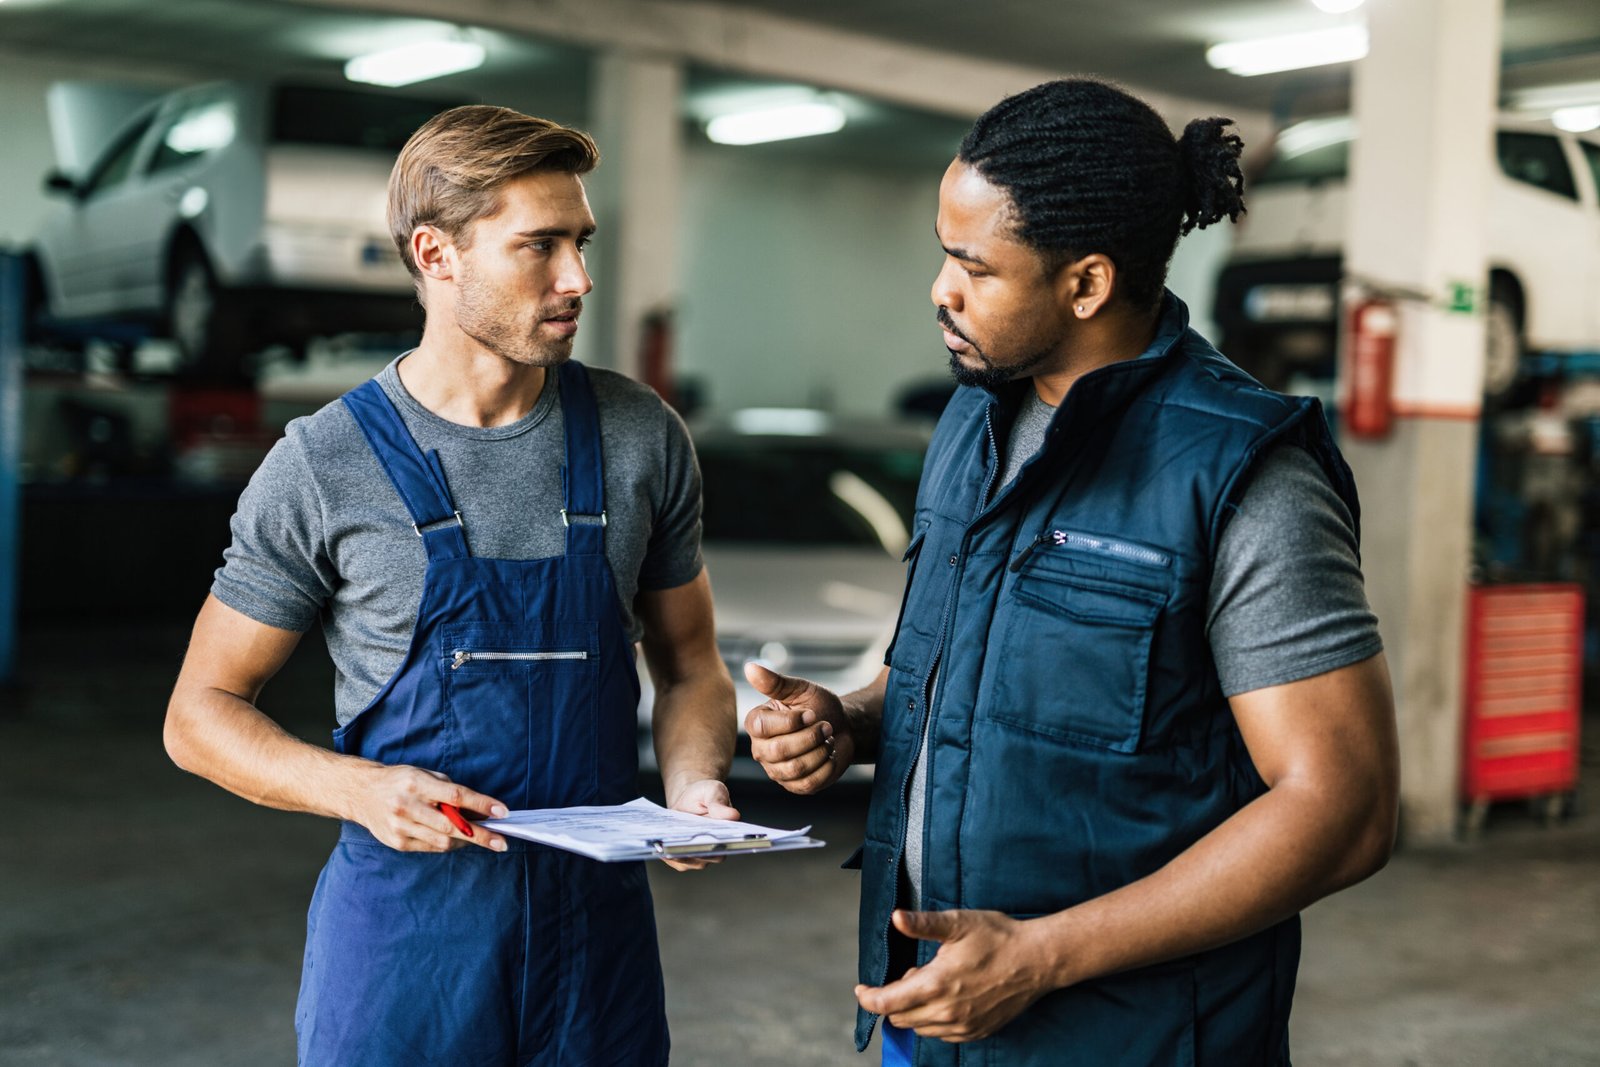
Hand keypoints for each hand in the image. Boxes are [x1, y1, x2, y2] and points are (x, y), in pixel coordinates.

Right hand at [349, 763, 508, 852]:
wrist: (361, 793)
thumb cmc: (400, 781)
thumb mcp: (425, 775)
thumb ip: (450, 791)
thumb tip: (479, 810)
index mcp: (417, 783)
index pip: (455, 796)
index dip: (481, 805)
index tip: (502, 812)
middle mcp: (407, 806)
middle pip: (452, 826)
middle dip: (481, 835)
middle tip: (502, 841)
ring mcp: (400, 826)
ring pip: (442, 841)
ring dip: (465, 841)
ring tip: (481, 839)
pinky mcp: (397, 842)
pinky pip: (430, 848)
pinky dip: (446, 844)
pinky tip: (454, 839)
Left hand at [663, 778, 739, 871]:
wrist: (688, 798)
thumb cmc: (704, 794)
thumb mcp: (713, 791)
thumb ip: (720, 803)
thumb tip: (732, 815)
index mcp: (729, 835)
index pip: (724, 847)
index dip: (714, 847)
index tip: (702, 842)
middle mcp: (716, 851)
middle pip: (704, 858)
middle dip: (691, 852)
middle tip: (678, 845)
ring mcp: (699, 857)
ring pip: (687, 861)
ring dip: (675, 854)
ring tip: (664, 845)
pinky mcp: (683, 858)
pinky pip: (674, 860)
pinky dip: (665, 853)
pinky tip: (658, 844)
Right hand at [743, 662, 852, 793]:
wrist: (843, 727)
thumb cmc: (819, 706)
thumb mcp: (800, 690)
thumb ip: (775, 682)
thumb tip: (749, 667)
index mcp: (757, 724)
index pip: (762, 727)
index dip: (791, 721)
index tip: (811, 713)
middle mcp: (761, 749)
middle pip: (779, 750)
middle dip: (811, 737)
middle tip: (826, 726)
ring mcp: (777, 770)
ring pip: (795, 768)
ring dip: (820, 751)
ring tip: (827, 739)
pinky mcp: (794, 786)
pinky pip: (808, 782)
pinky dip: (826, 766)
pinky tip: (830, 754)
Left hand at [854, 909, 1049, 1042]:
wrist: (1037, 960)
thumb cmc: (998, 937)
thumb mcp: (958, 923)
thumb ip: (923, 923)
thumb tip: (896, 918)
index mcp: (936, 984)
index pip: (887, 1003)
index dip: (868, 998)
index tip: (862, 989)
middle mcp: (946, 1012)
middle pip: (899, 1017)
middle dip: (894, 998)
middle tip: (914, 972)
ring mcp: (962, 1026)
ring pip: (920, 1028)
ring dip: (914, 1010)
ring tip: (933, 982)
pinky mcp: (976, 1032)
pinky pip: (942, 1035)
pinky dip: (934, 1021)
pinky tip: (947, 999)